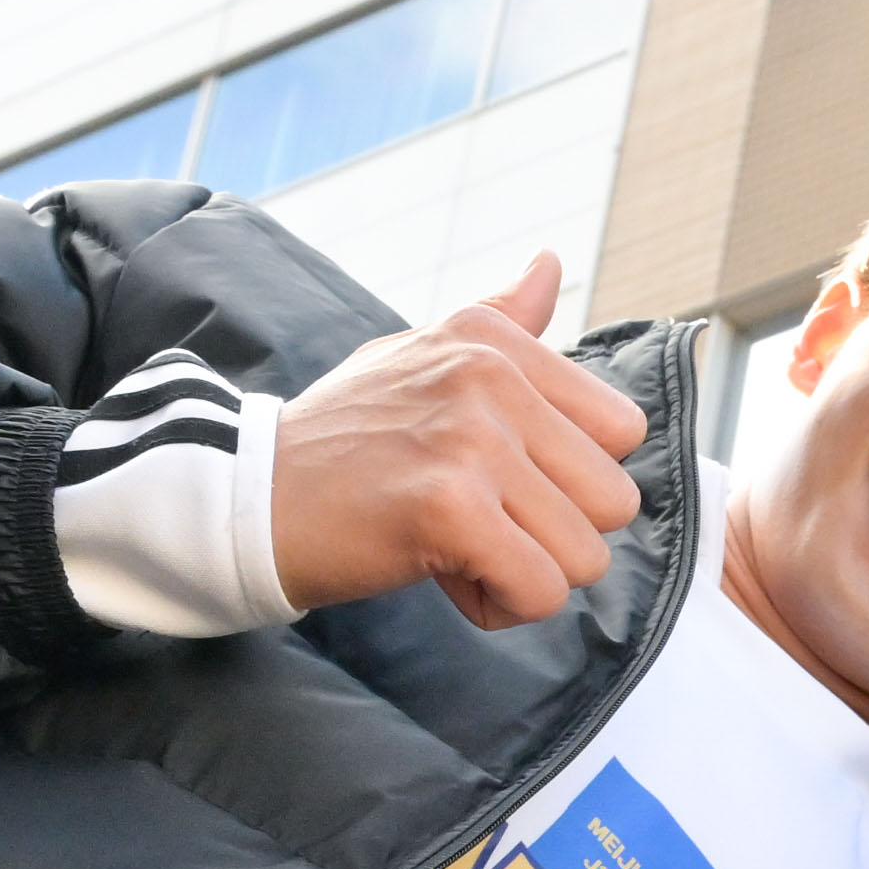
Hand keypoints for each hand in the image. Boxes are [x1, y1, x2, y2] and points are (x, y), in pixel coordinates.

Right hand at [264, 254, 650, 625]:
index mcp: (492, 340)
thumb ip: (501, 319)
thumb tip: (550, 261)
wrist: (246, 500)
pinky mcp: (451, 507)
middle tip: (475, 521)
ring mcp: (470, 439)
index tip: (499, 478)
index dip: (570, 477)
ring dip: (526, 574)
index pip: (622, 430)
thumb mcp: (419, 356)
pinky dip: (499, 606)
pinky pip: (540, 591)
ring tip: (455, 546)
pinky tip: (445, 577)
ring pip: (586, 554)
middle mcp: (488, 376)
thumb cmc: (343, 442)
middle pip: (614, 499)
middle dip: (555, 533)